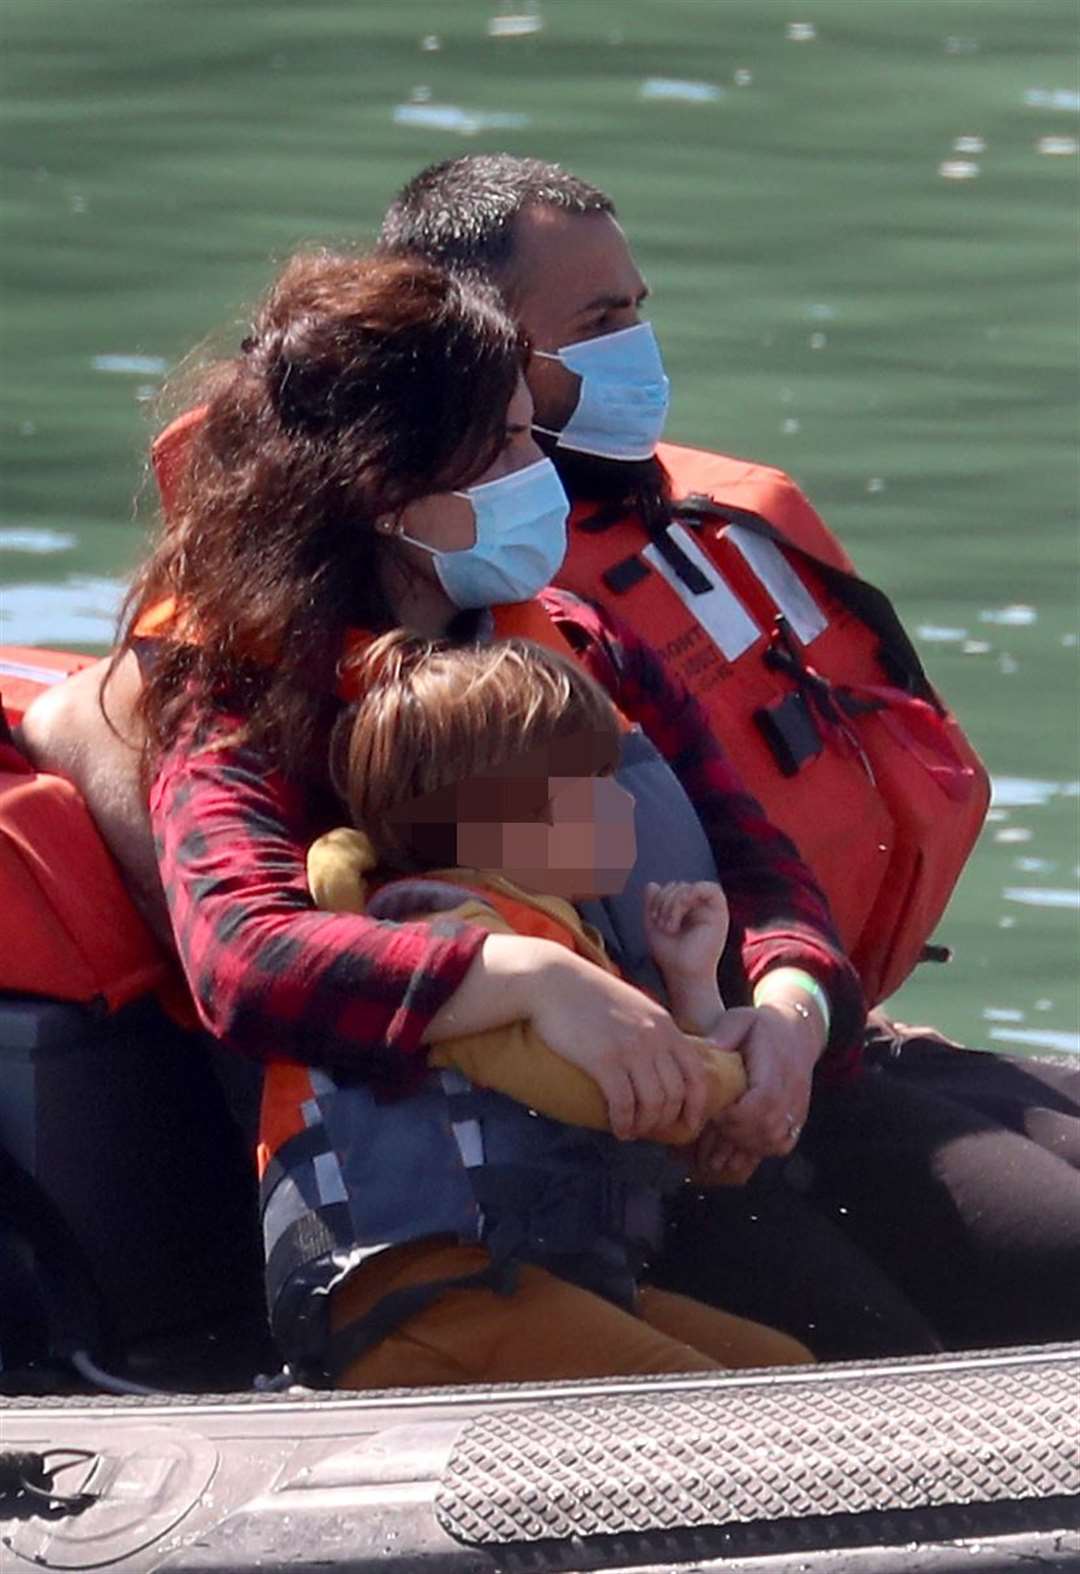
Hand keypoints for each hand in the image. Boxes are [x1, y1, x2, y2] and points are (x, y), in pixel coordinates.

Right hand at [525, 947, 710, 1142]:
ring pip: (653, 1103)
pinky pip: (624, 1103)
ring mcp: (630, 1048)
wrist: (553, 981)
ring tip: (633, 1132)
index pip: (697, 1074)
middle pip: (676, 1094)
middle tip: (652, 1130)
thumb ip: (652, 1029)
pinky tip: (619, 1128)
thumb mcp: (634, 1005)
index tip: (689, 1124)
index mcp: (665, 1025)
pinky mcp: (604, 1059)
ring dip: (645, 1125)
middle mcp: (654, 1038)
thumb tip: (661, 1061)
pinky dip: (625, 1123)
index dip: (698, 1106)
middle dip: (666, 1120)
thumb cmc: (588, 995)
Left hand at [643, 880, 728, 984]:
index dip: (658, 898)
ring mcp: (710, 910)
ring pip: (688, 887)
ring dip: (673, 903)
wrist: (683, 975)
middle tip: (661, 925)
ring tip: (669, 926)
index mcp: (685, 910)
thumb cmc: (670, 955)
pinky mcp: (720, 914)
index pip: (670, 889)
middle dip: (663, 901)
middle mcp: (699, 908)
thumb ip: (651, 904)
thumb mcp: (653, 926)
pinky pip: (711, 889)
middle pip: (678, 885)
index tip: (653, 918)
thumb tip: (652, 884)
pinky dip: (691, 894)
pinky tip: (681, 910)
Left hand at [685, 1003, 820, 1184]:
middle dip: (735, 1133)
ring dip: (746, 1145)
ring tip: (722, 1139)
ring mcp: (796, 1107)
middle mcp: (791, 1090)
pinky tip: (740, 1144)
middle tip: (713, 1126)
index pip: (763, 1101)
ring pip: (775, 1140)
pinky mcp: (797, 1117)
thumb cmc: (763, 1026)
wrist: (798, 1032)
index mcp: (776, 1066)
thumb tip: (704, 1049)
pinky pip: (783, 1144)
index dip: (736, 1114)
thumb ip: (722, 1035)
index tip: (715, 1112)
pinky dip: (761, 1150)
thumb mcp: (741, 1019)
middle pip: (767, 1127)